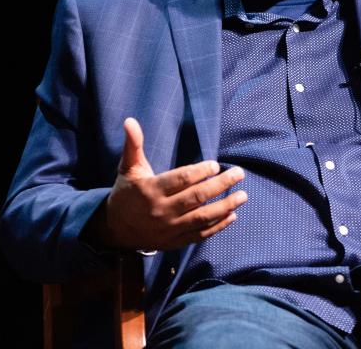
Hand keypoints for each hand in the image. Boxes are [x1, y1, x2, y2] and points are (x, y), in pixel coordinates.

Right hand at [94, 117, 247, 250]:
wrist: (117, 229)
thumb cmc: (126, 192)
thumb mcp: (127, 167)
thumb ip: (133, 144)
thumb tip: (130, 120)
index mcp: (150, 189)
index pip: (180, 180)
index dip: (200, 172)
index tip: (216, 165)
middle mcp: (161, 210)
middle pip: (196, 197)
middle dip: (220, 185)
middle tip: (239, 173)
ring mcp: (169, 228)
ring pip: (202, 217)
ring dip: (225, 206)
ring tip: (243, 195)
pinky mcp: (175, 241)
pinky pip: (200, 234)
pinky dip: (218, 226)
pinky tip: (233, 215)